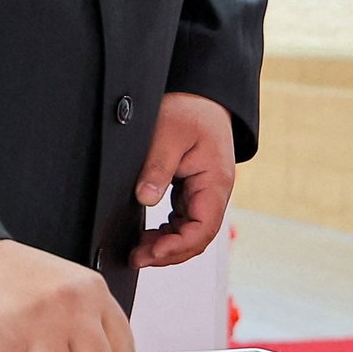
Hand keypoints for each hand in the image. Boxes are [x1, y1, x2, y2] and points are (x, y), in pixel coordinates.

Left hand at [130, 92, 234, 267]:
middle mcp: (213, 192)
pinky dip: (167, 231)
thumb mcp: (169, 133)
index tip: (152, 252)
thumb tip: (145, 198)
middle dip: (168, 252)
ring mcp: (204, 191)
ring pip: (190, 231)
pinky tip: (149, 234)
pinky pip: (183, 219)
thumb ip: (158, 167)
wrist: (201, 94)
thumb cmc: (190, 109)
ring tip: (138, 250)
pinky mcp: (193, 188)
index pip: (203, 229)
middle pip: (197, 236)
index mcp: (215, 182)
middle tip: (137, 257)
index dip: (178, 246)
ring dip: (167, 244)